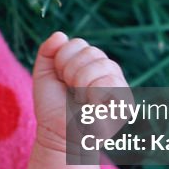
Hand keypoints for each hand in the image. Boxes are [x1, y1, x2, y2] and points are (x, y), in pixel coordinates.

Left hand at [32, 32, 128, 152]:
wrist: (57, 133)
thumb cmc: (51, 106)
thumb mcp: (44, 73)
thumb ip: (48, 50)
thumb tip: (60, 35)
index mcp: (90, 61)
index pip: (78, 44)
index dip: (61, 61)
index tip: (60, 79)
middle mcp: (107, 69)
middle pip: (90, 51)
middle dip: (70, 72)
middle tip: (70, 91)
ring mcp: (118, 84)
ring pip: (102, 64)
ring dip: (81, 84)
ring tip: (79, 99)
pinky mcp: (125, 103)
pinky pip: (112, 83)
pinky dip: (94, 94)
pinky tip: (90, 105)